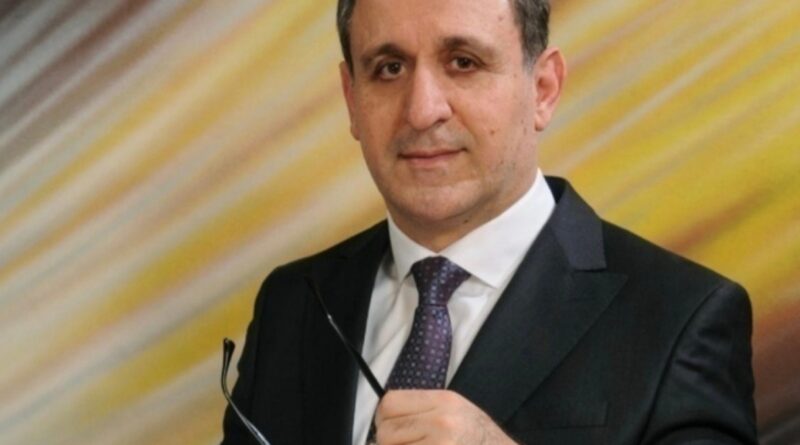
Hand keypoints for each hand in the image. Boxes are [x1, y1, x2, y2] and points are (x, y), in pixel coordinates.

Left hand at [374, 389, 516, 444]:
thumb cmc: (481, 438)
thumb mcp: (456, 410)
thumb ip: (422, 410)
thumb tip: (384, 419)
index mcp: (444, 401)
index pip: (390, 404)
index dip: (384, 419)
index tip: (389, 429)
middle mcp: (442, 422)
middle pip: (387, 431)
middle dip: (390, 442)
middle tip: (406, 444)